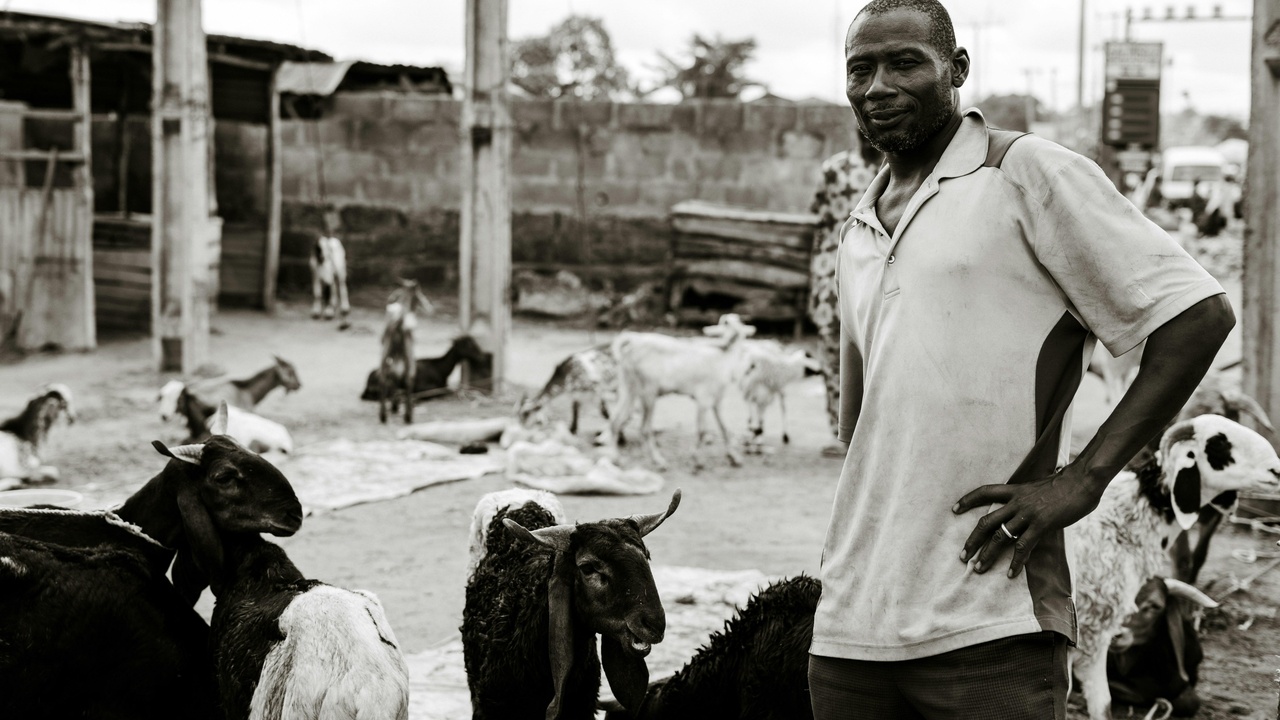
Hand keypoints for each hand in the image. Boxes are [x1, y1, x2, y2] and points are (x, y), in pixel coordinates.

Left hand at [952, 464, 1105, 577]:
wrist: (1082, 481)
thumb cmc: (1065, 484)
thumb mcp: (1039, 487)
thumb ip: (1028, 498)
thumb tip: (1024, 509)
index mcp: (1015, 490)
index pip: (985, 492)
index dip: (968, 500)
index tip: (954, 509)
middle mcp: (1017, 501)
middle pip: (986, 521)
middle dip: (972, 540)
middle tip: (962, 556)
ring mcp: (1027, 513)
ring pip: (1000, 536)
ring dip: (987, 555)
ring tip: (978, 569)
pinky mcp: (1041, 524)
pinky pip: (1023, 546)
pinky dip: (1016, 562)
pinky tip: (1010, 574)